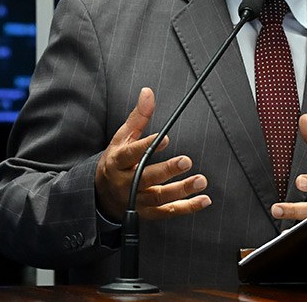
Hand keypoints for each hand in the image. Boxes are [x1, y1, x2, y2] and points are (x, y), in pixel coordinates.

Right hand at [94, 87, 210, 221]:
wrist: (102, 195)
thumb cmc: (117, 160)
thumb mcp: (122, 138)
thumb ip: (138, 117)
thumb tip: (148, 92)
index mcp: (117, 162)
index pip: (130, 154)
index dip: (145, 147)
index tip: (164, 139)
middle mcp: (125, 183)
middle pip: (146, 178)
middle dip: (167, 170)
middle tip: (186, 161)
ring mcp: (136, 201)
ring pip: (159, 197)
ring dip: (181, 190)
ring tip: (201, 180)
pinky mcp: (147, 213)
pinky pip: (168, 212)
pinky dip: (187, 207)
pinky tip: (204, 199)